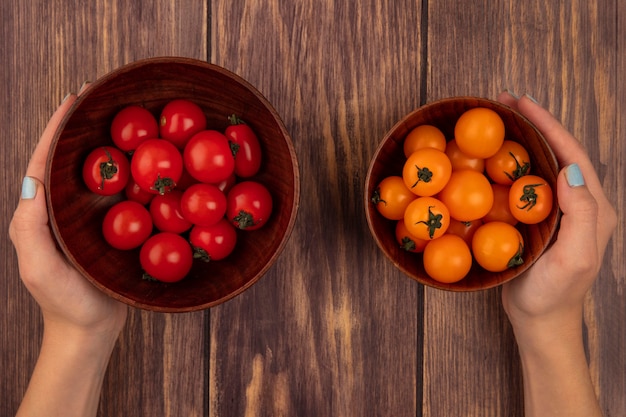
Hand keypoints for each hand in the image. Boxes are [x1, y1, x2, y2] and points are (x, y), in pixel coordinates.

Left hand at [9, 93, 126, 340]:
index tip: (73, 99)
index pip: (45, 161)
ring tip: (126, 120)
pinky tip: (148, 161)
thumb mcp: (39, 268)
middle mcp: (63, 209)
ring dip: (109, 145)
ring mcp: (88, 218)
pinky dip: (131, 173)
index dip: (57, 128)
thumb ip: (30, 229)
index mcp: (41, 212)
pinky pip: (121, 194)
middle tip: (102, 98)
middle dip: (82, 127)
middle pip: (71, 159)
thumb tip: (33, 182)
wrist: (90, 329)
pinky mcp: (112, 228)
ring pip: (97, 174)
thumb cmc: (64, 302)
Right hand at [497, 91, 616, 330]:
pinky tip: (489, 158)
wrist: (540, 322)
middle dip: (534, 123)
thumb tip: (570, 169)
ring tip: (497, 120)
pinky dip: (508, 164)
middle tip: (504, 102)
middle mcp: (578, 203)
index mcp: (593, 207)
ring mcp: (556, 211)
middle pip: (558, 152)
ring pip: (540, 164)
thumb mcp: (574, 256)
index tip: (522, 103)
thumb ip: (582, 215)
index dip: (548, 125)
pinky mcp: (537, 219)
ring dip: (521, 139)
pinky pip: (524, 183)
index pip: (572, 154)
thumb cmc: (555, 294)